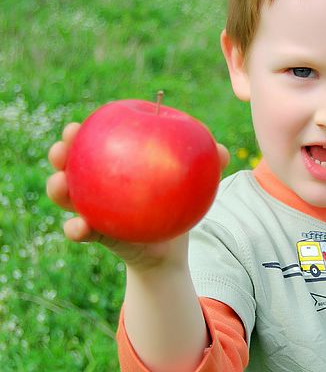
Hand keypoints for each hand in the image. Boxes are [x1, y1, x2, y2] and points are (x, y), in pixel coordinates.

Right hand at [46, 122, 229, 268]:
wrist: (169, 247)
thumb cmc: (178, 204)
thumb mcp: (192, 184)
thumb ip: (208, 165)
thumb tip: (223, 152)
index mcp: (117, 162)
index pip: (96, 139)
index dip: (83, 130)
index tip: (80, 123)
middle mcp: (97, 181)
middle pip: (70, 161)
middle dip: (60, 151)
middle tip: (63, 148)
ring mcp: (91, 207)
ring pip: (64, 194)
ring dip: (56, 188)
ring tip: (60, 185)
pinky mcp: (94, 232)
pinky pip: (78, 230)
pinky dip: (75, 228)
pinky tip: (79, 227)